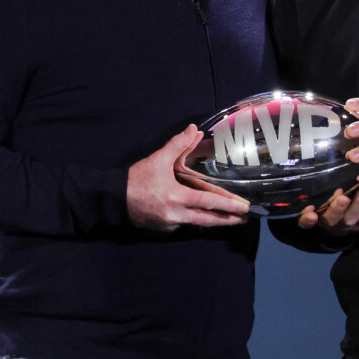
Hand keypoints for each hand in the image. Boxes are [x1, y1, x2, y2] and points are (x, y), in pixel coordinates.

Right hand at [127, 125, 251, 230]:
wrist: (113, 198)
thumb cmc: (137, 178)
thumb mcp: (158, 159)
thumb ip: (178, 144)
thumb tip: (194, 129)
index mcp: (178, 198)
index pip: (209, 202)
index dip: (228, 205)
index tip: (244, 208)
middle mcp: (176, 215)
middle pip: (208, 220)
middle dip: (228, 220)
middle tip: (245, 218)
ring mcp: (170, 225)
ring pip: (197, 224)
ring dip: (214, 222)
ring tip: (230, 219)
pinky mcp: (163, 229)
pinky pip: (183, 224)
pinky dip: (194, 220)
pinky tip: (201, 216)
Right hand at [297, 182, 358, 234]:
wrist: (336, 225)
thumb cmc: (320, 211)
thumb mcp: (309, 211)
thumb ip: (307, 213)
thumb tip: (311, 210)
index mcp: (318, 221)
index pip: (309, 223)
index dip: (309, 220)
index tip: (311, 214)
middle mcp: (334, 226)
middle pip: (334, 220)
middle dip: (339, 208)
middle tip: (342, 197)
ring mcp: (349, 225)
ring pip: (356, 217)